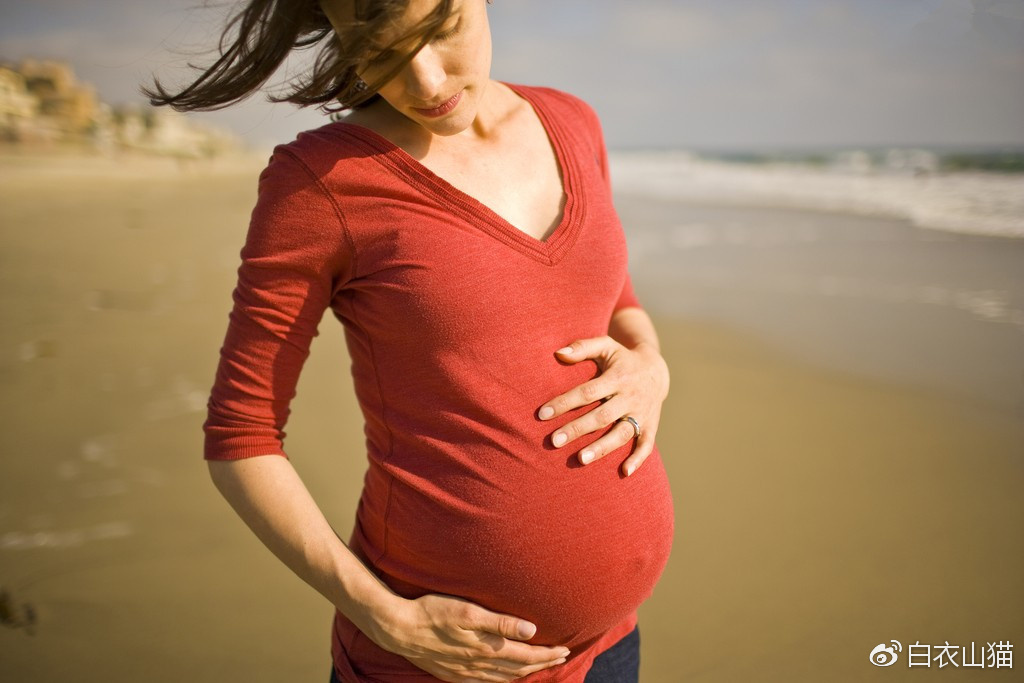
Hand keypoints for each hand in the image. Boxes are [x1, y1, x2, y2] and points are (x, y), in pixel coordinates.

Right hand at [367, 593, 570, 681]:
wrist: (399, 628)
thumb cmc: (433, 612)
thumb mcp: (468, 611)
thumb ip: (500, 622)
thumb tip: (530, 630)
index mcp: (485, 648)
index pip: (526, 656)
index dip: (547, 654)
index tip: (564, 649)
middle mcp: (479, 665)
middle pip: (518, 669)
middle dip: (541, 664)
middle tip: (560, 657)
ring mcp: (466, 673)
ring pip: (504, 679)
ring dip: (524, 673)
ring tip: (539, 666)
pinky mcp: (454, 675)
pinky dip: (503, 681)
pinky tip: (505, 677)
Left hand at [539, 337, 668, 475]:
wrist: (656, 370)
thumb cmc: (621, 359)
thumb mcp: (605, 346)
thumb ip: (582, 347)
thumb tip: (558, 353)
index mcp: (617, 377)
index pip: (587, 392)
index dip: (564, 403)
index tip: (542, 415)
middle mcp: (630, 397)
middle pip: (601, 416)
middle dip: (578, 429)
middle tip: (554, 441)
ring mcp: (642, 413)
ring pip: (622, 433)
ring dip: (602, 448)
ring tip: (581, 460)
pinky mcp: (651, 426)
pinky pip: (646, 445)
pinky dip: (638, 459)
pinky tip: (624, 472)